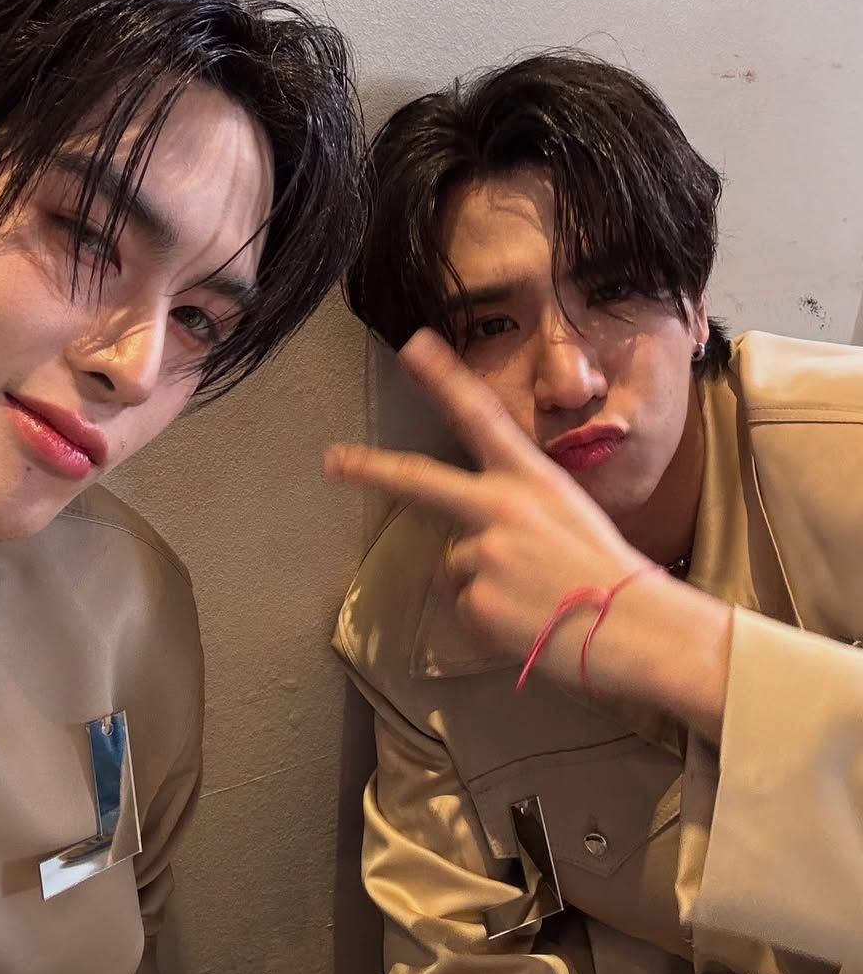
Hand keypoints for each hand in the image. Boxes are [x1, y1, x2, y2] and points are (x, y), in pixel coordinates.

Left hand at [324, 329, 646, 689]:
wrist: (640, 627)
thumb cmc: (610, 572)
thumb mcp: (569, 515)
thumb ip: (515, 512)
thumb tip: (469, 544)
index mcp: (532, 479)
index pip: (482, 417)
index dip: (445, 379)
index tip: (412, 346)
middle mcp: (499, 508)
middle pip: (422, 481)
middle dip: (371, 469)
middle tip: (332, 460)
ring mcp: (484, 555)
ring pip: (456, 565)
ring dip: (483, 582)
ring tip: (535, 599)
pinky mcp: (476, 601)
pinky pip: (465, 606)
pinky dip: (488, 619)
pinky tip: (527, 621)